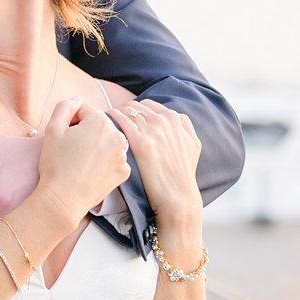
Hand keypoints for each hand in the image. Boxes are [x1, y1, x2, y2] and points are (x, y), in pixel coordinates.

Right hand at [37, 96, 128, 221]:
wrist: (63, 199)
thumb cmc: (55, 164)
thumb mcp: (53, 128)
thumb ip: (66, 106)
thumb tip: (79, 100)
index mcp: (101, 121)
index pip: (85, 111)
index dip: (71, 121)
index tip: (65, 136)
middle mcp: (118, 135)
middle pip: (99, 125)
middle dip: (86, 132)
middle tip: (72, 150)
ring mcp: (123, 154)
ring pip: (108, 141)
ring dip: (97, 146)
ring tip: (81, 161)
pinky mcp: (124, 171)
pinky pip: (114, 159)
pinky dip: (105, 162)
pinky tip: (91, 170)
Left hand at [110, 99, 203, 250]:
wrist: (177, 195)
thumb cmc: (184, 173)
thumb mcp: (194, 144)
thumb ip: (185, 126)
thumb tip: (176, 116)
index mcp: (175, 119)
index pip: (148, 105)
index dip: (136, 111)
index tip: (127, 119)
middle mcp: (163, 120)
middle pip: (136, 107)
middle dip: (124, 112)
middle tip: (113, 121)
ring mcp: (152, 130)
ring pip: (127, 112)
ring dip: (115, 115)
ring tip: (106, 124)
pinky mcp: (140, 143)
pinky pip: (121, 122)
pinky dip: (112, 120)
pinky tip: (106, 126)